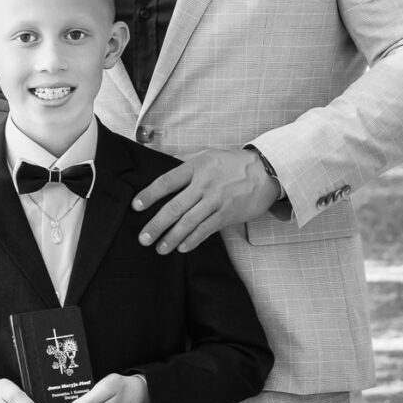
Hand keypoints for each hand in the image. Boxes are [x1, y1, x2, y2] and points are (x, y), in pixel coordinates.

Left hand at [131, 147, 279, 253]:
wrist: (266, 171)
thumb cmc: (233, 164)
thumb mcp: (208, 154)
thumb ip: (185, 161)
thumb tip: (162, 161)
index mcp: (195, 167)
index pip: (166, 181)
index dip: (149, 194)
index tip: (136, 206)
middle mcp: (203, 184)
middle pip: (174, 207)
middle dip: (156, 224)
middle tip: (143, 237)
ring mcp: (216, 200)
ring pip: (188, 222)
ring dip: (172, 237)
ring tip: (159, 248)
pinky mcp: (227, 214)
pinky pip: (206, 229)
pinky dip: (193, 240)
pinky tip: (182, 248)